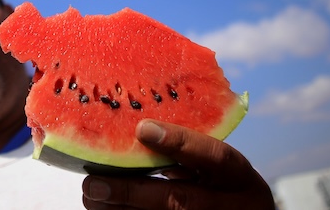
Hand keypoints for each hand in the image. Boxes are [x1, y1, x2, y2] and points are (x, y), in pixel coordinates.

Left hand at [82, 119, 273, 209]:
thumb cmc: (222, 186)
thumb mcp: (218, 167)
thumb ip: (188, 151)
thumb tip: (137, 129)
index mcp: (238, 177)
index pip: (216, 157)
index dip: (181, 142)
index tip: (143, 128)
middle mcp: (230, 205)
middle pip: (179, 201)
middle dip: (132, 192)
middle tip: (94, 183)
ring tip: (91, 197)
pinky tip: (104, 209)